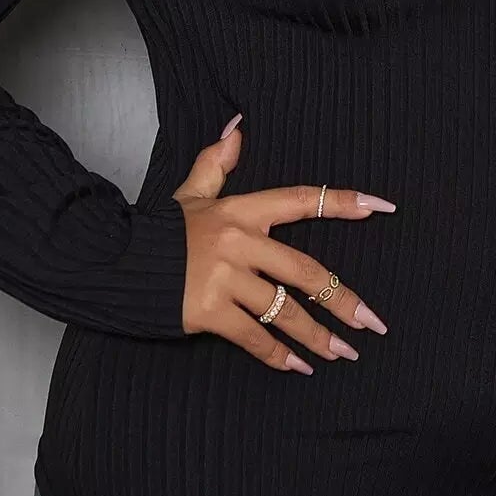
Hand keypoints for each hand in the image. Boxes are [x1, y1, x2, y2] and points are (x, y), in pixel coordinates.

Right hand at [171, 112, 394, 372]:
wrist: (113, 262)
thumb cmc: (159, 231)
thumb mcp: (191, 194)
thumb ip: (217, 163)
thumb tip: (237, 127)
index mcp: (241, 210)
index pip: (301, 200)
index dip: (343, 202)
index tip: (382, 207)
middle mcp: (238, 241)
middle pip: (305, 270)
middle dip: (342, 300)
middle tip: (372, 323)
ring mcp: (223, 278)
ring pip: (284, 310)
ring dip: (317, 337)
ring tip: (343, 354)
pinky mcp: (208, 311)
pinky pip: (253, 336)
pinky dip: (277, 355)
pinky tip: (298, 367)